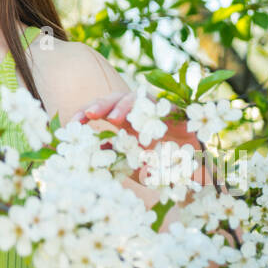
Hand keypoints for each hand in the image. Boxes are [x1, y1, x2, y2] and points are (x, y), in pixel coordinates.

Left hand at [73, 91, 210, 187]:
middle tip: (89, 115)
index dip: (85, 113)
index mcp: (125, 121)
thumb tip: (91, 151)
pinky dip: (153, 110)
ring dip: (124, 105)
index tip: (73, 123)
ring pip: (137, 97)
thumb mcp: (132, 164)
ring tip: (113, 118)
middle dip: (101, 104)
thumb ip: (114, 156)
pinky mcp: (177, 113)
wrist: (194, 171)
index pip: (101, 110)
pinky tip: (143, 118)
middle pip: (116, 98)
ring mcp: (157, 110)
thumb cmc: (161, 165)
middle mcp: (139, 112)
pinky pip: (163, 106)